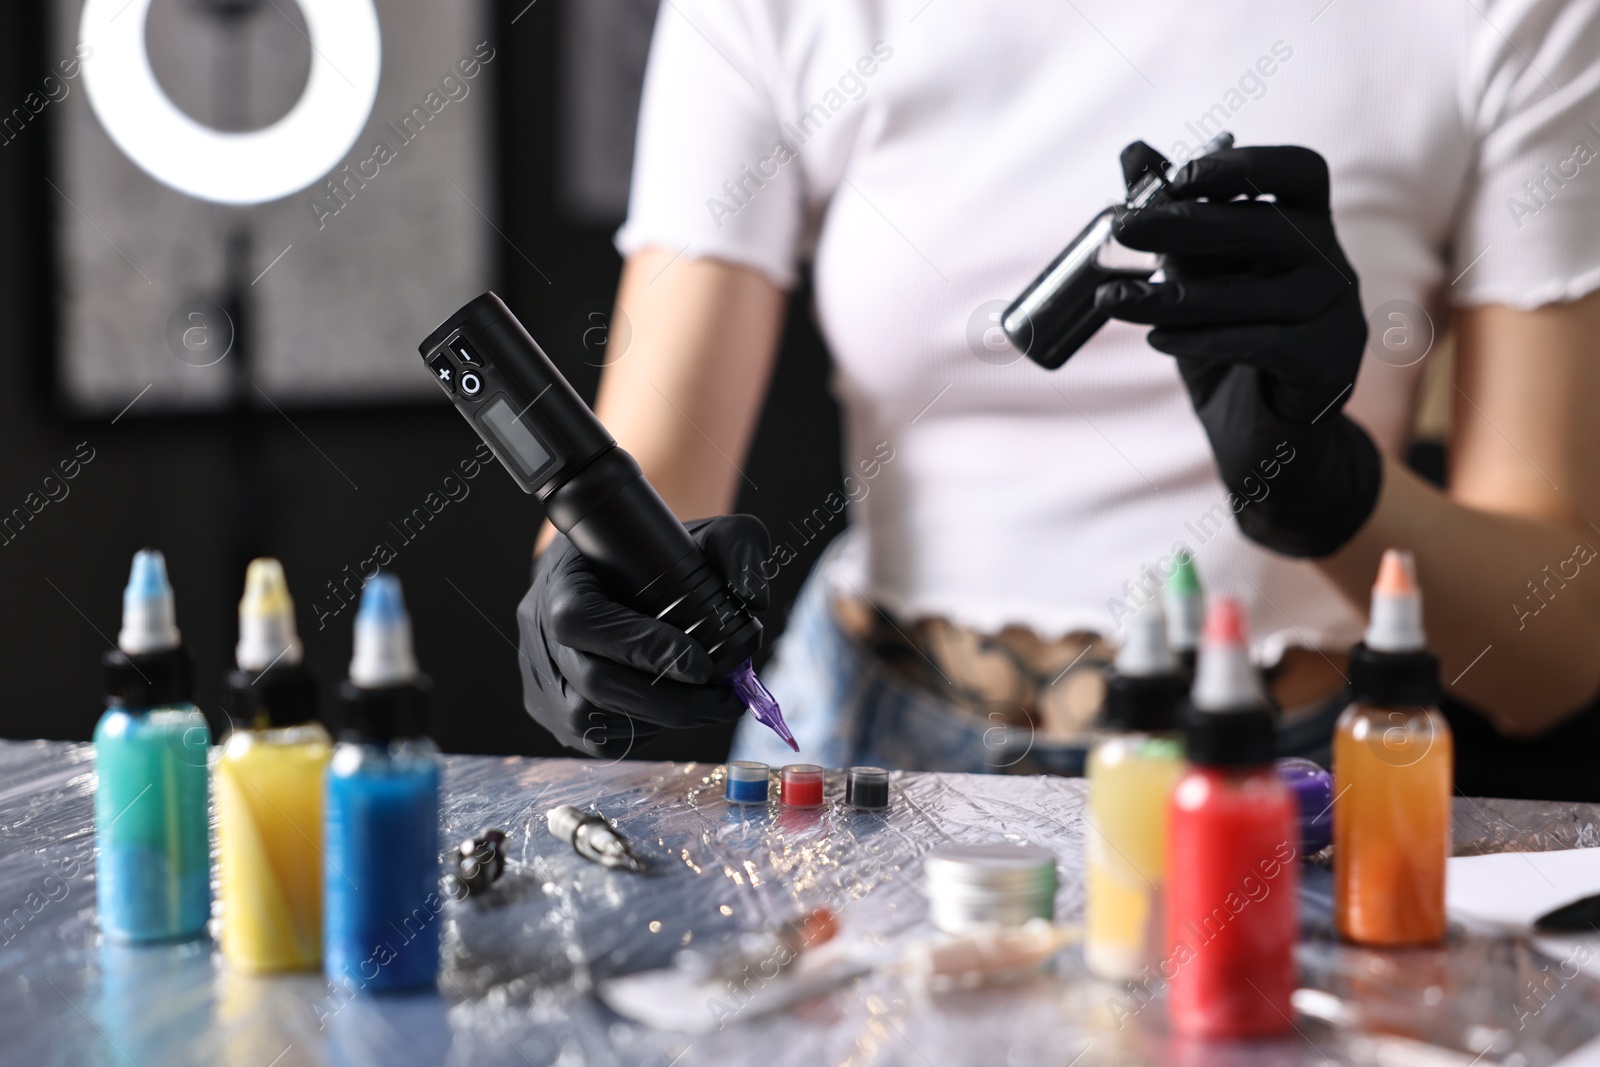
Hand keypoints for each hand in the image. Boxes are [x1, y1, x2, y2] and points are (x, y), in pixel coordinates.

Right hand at [515, 515, 769, 755]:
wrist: (617, 573)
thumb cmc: (659, 555)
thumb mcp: (705, 534)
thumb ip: (740, 550)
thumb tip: (754, 600)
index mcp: (562, 578)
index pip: (583, 620)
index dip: (640, 647)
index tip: (702, 664)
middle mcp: (538, 628)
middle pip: (593, 682)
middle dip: (669, 700)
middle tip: (725, 699)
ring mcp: (540, 674)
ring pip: (592, 718)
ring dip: (659, 719)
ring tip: (708, 706)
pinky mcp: (551, 709)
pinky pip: (594, 738)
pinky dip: (640, 731)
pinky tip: (671, 710)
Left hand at [1096, 142, 1381, 557]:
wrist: (1267, 436)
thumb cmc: (1229, 342)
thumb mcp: (1194, 276)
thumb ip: (1173, 218)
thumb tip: (1133, 152)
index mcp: (1307, 227)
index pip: (1300, 171)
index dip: (1243, 165)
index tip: (1177, 175)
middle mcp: (1333, 262)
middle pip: (1271, 226)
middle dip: (1188, 223)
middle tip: (1122, 228)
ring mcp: (1339, 314)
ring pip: (1259, 293)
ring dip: (1176, 294)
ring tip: (1113, 299)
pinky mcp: (1330, 364)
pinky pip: (1265, 343)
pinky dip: (1205, 339)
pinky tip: (1157, 340)